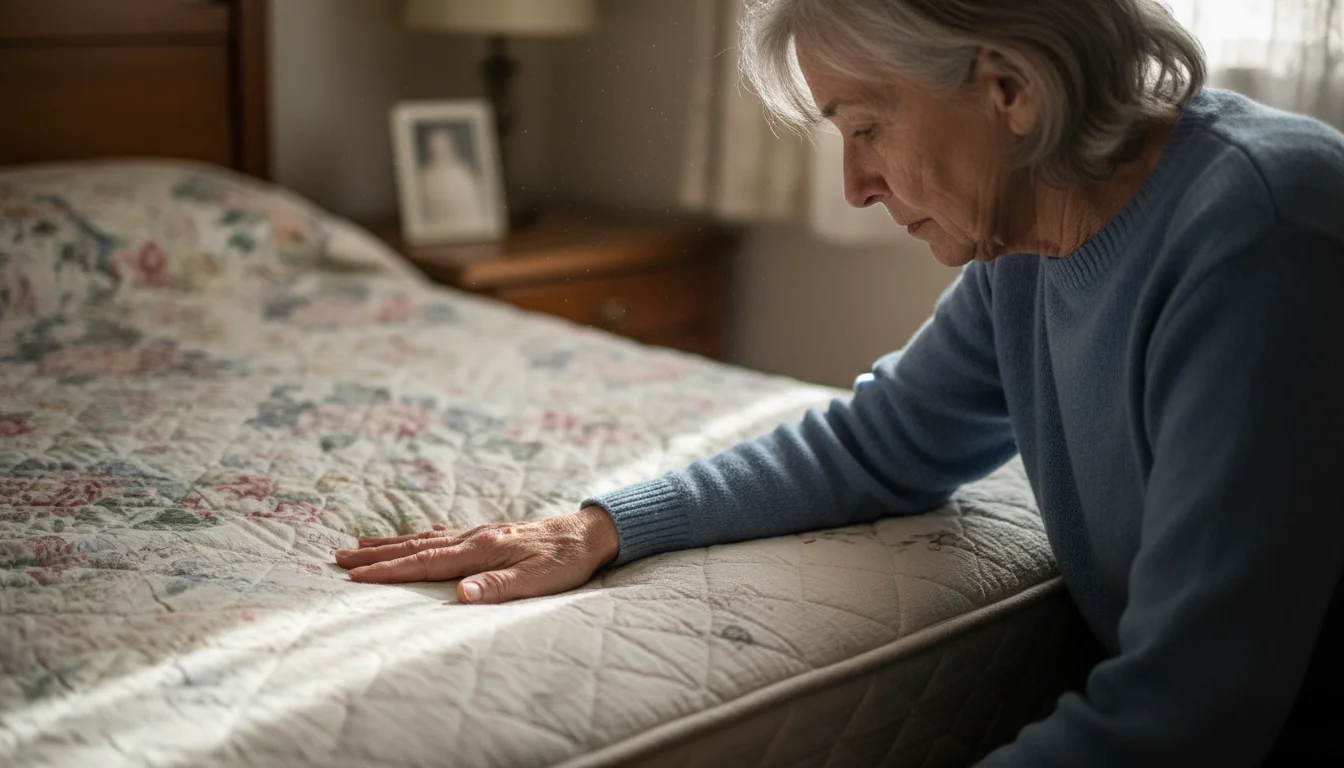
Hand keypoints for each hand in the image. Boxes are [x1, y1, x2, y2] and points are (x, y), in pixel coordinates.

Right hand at [333, 507, 619, 603]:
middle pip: (415, 547)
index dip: (388, 571)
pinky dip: (416, 537)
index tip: (354, 575)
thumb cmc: (565, 562)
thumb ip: (498, 587)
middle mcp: (474, 537)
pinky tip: (409, 539)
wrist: (588, 534)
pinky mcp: (486, 534)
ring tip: (358, 544)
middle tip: (338, 557)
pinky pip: (440, 535)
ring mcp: (478, 533)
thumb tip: (460, 594)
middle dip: (376, 555)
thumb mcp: (537, 580)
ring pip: (424, 538)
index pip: (425, 563)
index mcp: (481, 549)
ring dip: (390, 544)